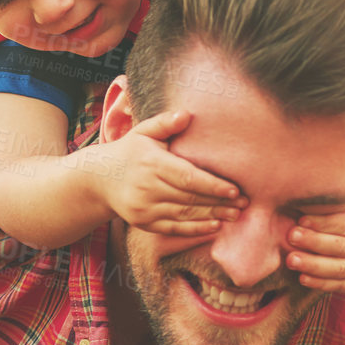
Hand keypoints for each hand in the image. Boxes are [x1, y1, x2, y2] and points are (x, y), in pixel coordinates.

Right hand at [95, 110, 245, 235]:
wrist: (100, 179)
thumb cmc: (129, 151)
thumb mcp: (143, 132)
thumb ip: (165, 123)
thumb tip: (187, 114)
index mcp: (151, 163)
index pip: (187, 177)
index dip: (212, 185)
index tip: (234, 189)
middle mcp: (147, 188)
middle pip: (190, 198)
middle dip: (219, 202)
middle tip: (245, 204)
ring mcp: (145, 208)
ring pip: (184, 215)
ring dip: (212, 216)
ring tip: (236, 215)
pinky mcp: (143, 223)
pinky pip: (173, 229)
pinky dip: (195, 230)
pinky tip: (215, 227)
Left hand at [284, 143, 344, 292]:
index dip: (326, 223)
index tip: (302, 219)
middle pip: (342, 247)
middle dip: (315, 243)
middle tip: (291, 236)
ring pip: (338, 269)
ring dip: (314, 266)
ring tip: (291, 260)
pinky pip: (338, 286)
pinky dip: (320, 284)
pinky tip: (302, 278)